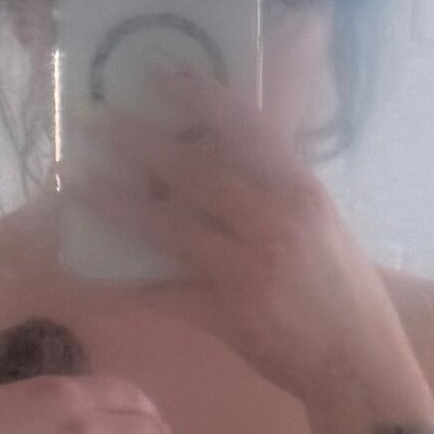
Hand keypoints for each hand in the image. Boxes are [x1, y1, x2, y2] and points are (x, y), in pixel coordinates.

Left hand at [72, 75, 404, 414]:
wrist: (357, 361)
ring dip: (115, 203)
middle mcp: (273, 221)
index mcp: (300, 190)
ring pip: (167, 227)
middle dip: (138, 144)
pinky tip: (93, 270)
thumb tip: (222, 147)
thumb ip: (275, 184)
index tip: (160, 73)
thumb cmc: (341, 285)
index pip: (246, 127)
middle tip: (94, 121)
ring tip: (76, 182)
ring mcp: (246, 269)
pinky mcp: (226, 315)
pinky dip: (127, 282)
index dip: (200, 97)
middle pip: (194, 171)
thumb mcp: (320, 219)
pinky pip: (163, 293)